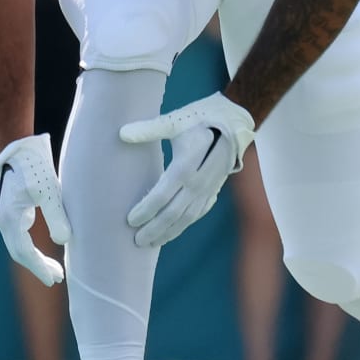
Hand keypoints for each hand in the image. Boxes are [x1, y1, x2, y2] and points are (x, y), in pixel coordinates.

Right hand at [0, 134, 69, 285]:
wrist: (16, 147)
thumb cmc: (33, 166)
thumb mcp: (49, 191)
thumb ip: (57, 216)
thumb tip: (64, 241)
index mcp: (10, 219)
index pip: (24, 252)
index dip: (39, 268)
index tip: (54, 279)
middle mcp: (3, 221)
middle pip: (19, 253)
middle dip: (38, 266)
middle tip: (57, 277)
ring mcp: (4, 216)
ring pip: (18, 245)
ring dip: (35, 258)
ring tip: (54, 268)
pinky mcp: (10, 211)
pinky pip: (18, 236)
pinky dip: (30, 247)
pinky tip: (43, 250)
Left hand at [120, 93, 255, 247]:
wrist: (238, 120)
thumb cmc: (203, 117)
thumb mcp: (177, 120)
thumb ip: (149, 129)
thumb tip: (122, 133)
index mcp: (188, 165)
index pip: (163, 194)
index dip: (146, 209)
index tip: (130, 220)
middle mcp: (200, 182)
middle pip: (174, 212)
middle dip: (155, 228)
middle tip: (136, 241)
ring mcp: (210, 188)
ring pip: (187, 217)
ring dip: (169, 231)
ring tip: (152, 242)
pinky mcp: (215, 189)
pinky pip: (198, 213)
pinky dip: (184, 224)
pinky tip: (174, 231)